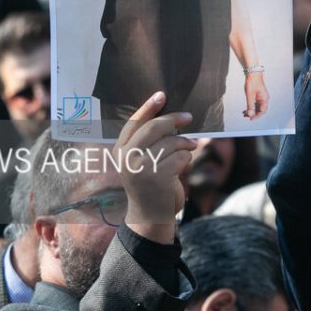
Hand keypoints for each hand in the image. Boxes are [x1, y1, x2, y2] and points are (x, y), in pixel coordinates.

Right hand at [115, 91, 196, 242]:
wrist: (150, 216)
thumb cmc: (150, 183)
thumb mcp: (141, 161)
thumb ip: (149, 141)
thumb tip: (171, 117)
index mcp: (120, 151)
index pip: (134, 123)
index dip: (148, 107)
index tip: (161, 95)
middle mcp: (127, 159)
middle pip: (154, 128)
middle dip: (174, 119)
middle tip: (189, 117)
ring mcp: (142, 168)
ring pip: (171, 142)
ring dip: (185, 143)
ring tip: (190, 147)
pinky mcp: (159, 177)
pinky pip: (181, 157)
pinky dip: (186, 159)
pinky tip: (182, 166)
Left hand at [243, 73, 268, 119]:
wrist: (253, 73)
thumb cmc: (252, 82)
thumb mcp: (250, 95)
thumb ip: (250, 105)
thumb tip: (250, 114)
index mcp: (264, 99)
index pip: (262, 111)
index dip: (256, 115)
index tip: (250, 118)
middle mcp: (264, 99)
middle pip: (260, 110)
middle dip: (253, 114)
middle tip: (246, 116)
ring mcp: (261, 97)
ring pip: (258, 107)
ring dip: (252, 111)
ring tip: (244, 113)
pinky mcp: (258, 96)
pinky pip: (256, 104)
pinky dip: (251, 107)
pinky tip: (246, 109)